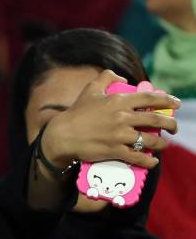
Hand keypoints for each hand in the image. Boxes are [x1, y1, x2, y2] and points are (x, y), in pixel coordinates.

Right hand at [40, 70, 180, 171]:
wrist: (62, 135)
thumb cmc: (76, 113)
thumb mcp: (90, 89)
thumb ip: (106, 77)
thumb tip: (122, 78)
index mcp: (119, 101)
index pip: (150, 99)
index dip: (167, 100)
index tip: (177, 104)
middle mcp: (123, 117)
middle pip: (156, 120)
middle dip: (170, 124)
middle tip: (173, 128)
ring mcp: (120, 135)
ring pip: (150, 140)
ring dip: (161, 143)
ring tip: (163, 145)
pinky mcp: (114, 151)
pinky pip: (137, 157)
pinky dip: (148, 160)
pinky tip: (153, 161)